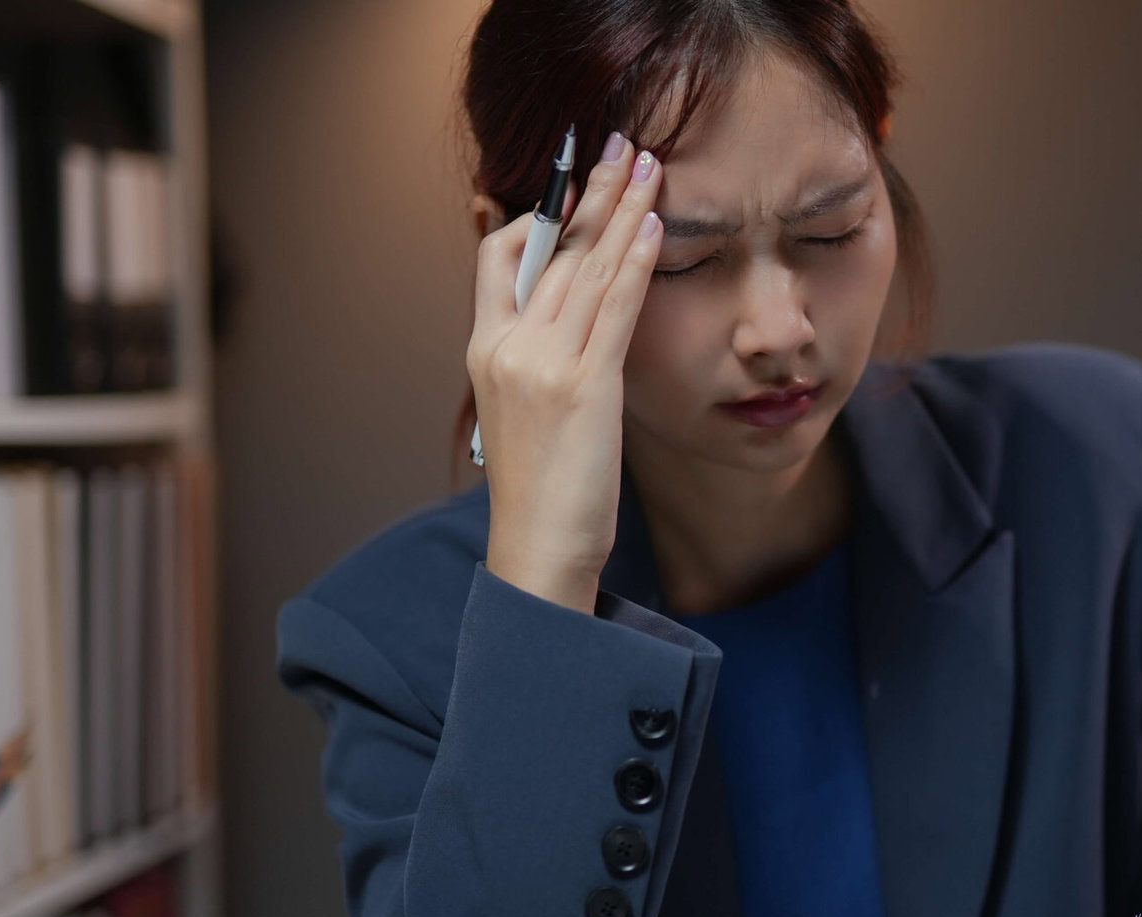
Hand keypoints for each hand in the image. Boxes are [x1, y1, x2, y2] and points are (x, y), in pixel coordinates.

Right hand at [467, 134, 664, 612]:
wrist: (539, 548)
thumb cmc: (543, 491)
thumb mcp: (528, 413)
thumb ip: (545, 359)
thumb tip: (582, 325)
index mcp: (485, 350)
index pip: (497, 258)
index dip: (537, 217)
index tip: (573, 191)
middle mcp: (508, 347)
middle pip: (553, 249)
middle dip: (591, 192)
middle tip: (621, 144)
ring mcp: (543, 363)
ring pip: (587, 267)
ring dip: (623, 209)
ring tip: (650, 165)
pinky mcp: (584, 385)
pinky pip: (614, 308)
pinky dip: (636, 260)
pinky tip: (656, 225)